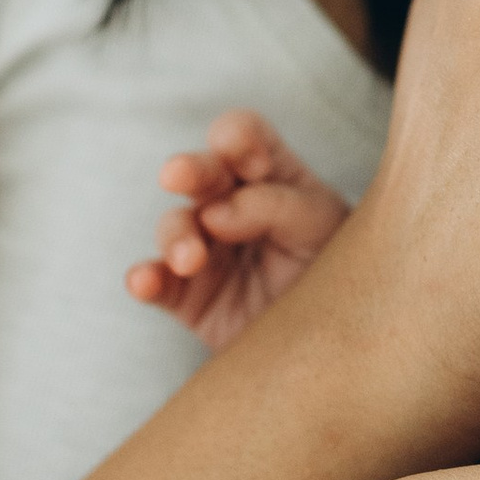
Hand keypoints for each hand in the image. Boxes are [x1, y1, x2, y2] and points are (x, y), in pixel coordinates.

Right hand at [127, 114, 345, 349]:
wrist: (331, 344)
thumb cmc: (336, 270)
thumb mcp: (324, 227)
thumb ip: (279, 207)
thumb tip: (215, 213)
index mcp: (271, 174)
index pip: (245, 136)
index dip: (240, 138)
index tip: (253, 164)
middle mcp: (230, 204)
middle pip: (201, 171)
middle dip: (189, 169)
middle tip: (179, 175)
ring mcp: (205, 248)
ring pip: (174, 226)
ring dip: (177, 235)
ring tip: (190, 259)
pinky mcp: (186, 295)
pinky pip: (156, 283)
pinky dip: (145, 279)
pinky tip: (143, 282)